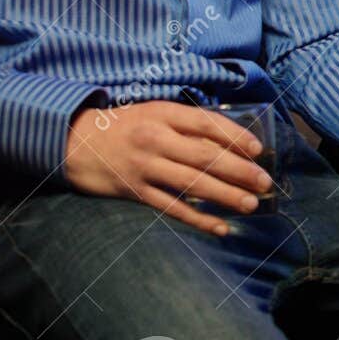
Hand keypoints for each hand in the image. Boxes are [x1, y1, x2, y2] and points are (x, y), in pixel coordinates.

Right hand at [63, 102, 271, 235]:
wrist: (73, 142)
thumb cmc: (124, 125)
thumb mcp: (154, 112)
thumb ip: (187, 124)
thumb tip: (230, 141)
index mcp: (164, 114)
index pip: (207, 123)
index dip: (234, 136)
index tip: (257, 149)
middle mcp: (156, 139)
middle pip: (205, 156)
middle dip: (239, 170)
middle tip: (265, 182)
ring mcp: (145, 167)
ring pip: (193, 183)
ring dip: (225, 195)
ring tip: (251, 204)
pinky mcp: (135, 192)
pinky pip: (172, 207)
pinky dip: (198, 218)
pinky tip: (220, 227)